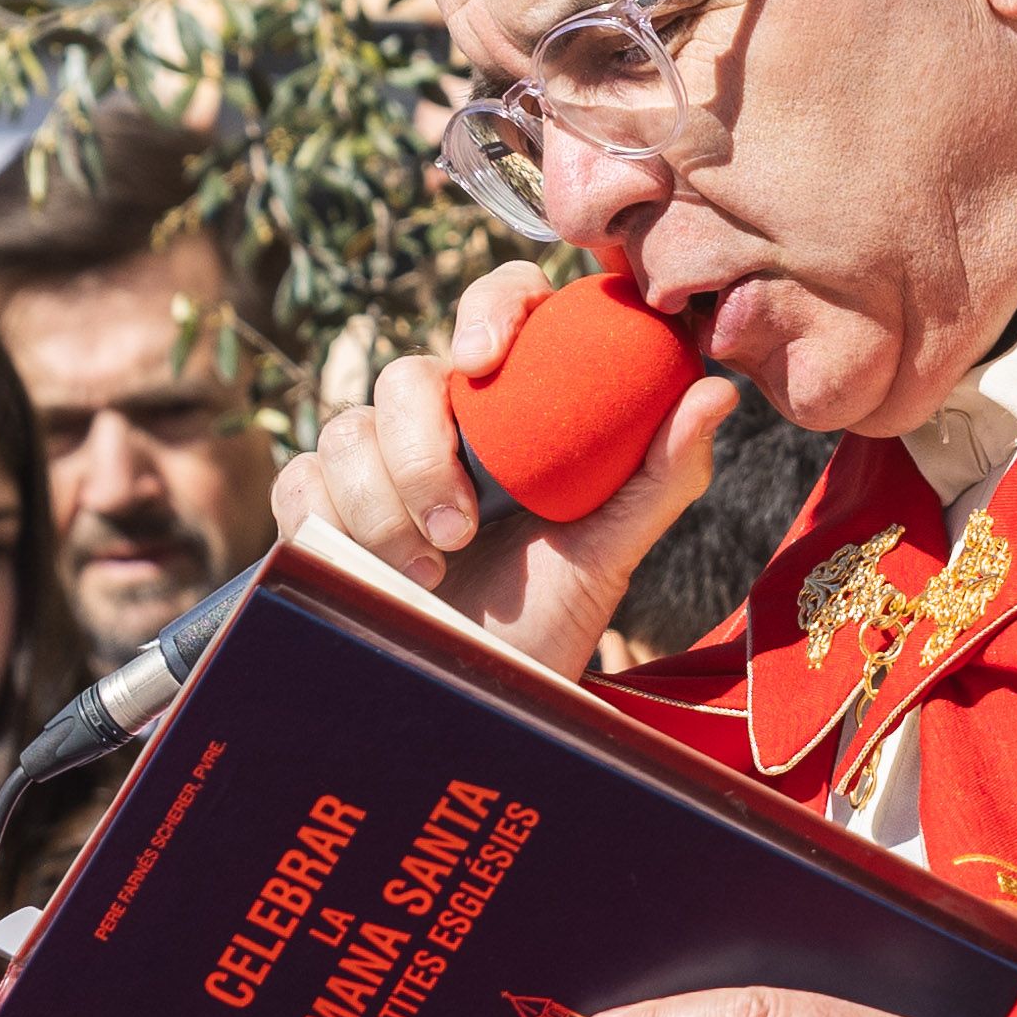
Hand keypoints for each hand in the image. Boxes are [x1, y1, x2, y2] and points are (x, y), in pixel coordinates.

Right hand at [271, 264, 734, 676]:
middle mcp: (446, 425)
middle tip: (461, 526)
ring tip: (428, 570)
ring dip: (383, 501)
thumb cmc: (551, 621)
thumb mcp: (610, 552)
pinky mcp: (323, 510)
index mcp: (519, 410)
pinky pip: (301, 479)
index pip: (502, 309)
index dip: (489, 306)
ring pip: (347, 428)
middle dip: (423, 448)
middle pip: (406, 374)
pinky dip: (331, 518)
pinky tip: (378, 569)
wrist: (483, 710)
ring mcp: (378, 466)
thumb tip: (715, 388)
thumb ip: (659, 472)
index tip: (485, 356)